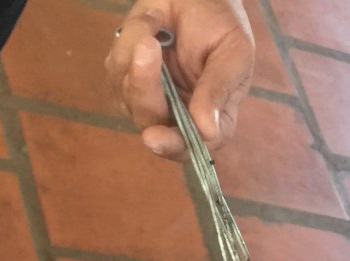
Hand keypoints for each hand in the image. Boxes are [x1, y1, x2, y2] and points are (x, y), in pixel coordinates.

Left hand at [105, 0, 253, 159]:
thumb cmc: (221, 23)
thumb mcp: (234, 52)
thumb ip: (219, 89)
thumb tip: (207, 131)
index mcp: (210, 118)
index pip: (191, 147)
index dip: (172, 146)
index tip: (155, 138)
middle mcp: (177, 116)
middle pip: (151, 124)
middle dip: (145, 88)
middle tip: (147, 46)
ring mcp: (148, 99)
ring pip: (128, 98)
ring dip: (136, 57)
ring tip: (155, 25)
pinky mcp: (125, 79)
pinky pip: (115, 71)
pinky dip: (128, 42)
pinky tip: (150, 26)